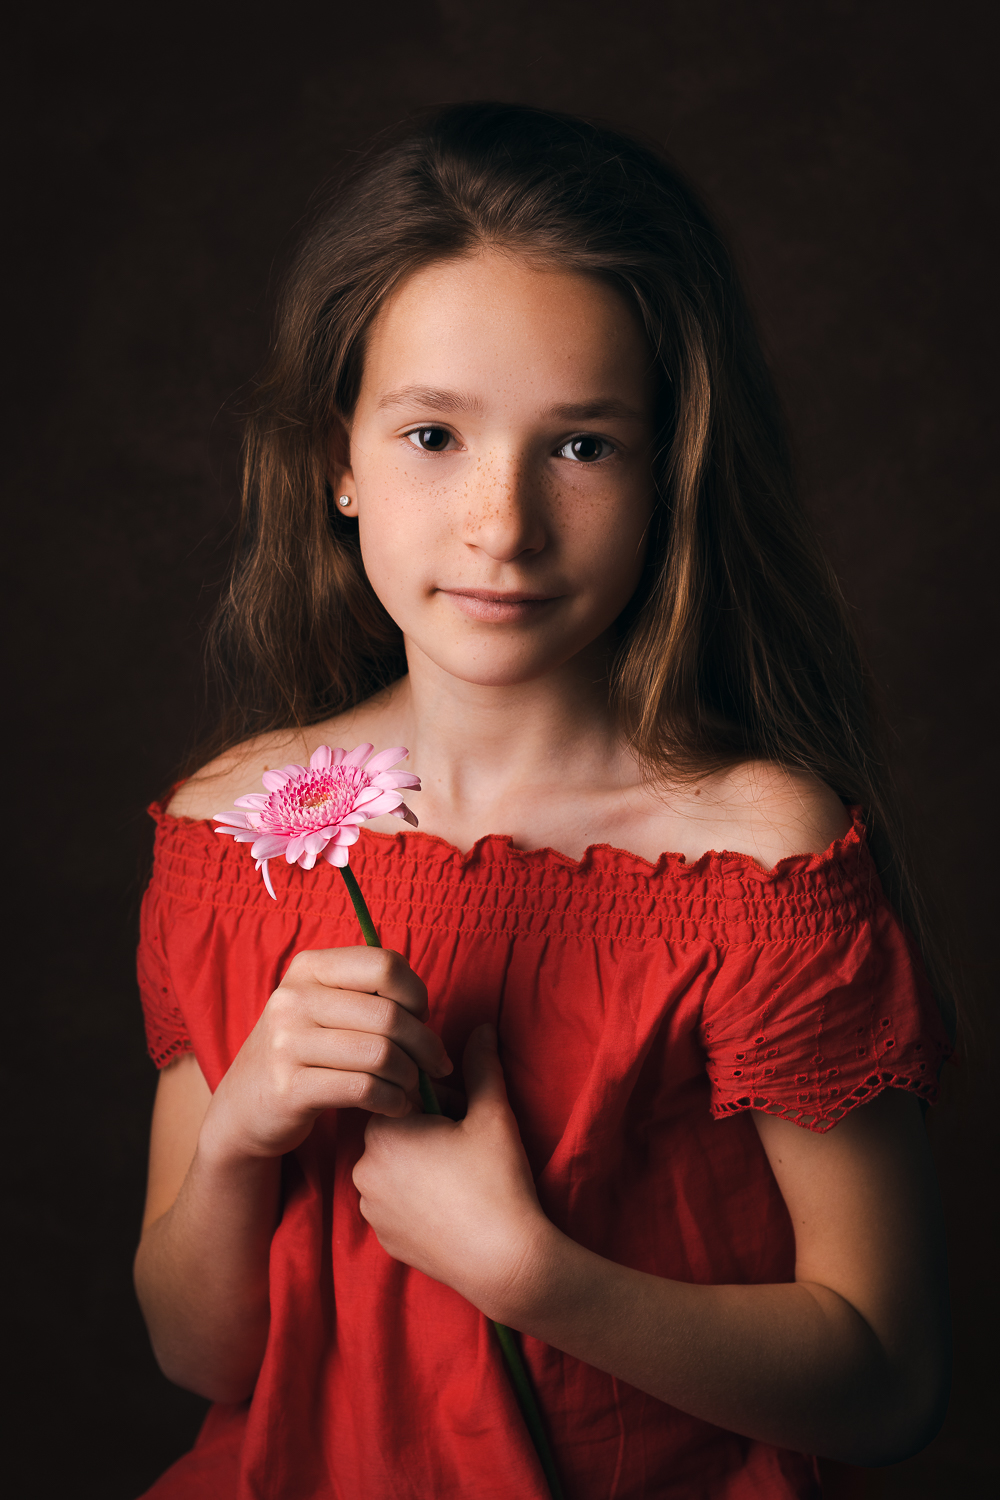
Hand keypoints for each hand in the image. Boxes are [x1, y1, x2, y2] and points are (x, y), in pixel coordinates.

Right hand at [201, 947, 452, 1161]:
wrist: (243, 1107)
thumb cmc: (302, 1053)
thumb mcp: (322, 1008)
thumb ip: (366, 994)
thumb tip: (425, 1008)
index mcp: (308, 968)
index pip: (385, 964)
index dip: (417, 993)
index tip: (422, 1019)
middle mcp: (293, 999)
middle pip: (389, 1014)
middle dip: (425, 1044)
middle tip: (434, 1065)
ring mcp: (286, 1044)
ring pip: (381, 1054)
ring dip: (410, 1076)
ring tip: (412, 1087)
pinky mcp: (289, 1089)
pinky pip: (364, 1089)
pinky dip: (393, 1101)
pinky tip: (396, 1106)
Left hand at [353, 1025, 551, 1319]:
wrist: (503, 1260)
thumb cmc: (496, 1181)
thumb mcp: (492, 1114)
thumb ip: (480, 1065)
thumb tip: (482, 1027)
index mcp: (382, 1131)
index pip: (399, 1095)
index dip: (437, 1102)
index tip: (462, 1115)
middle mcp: (363, 1168)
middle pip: (394, 1131)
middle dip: (426, 1131)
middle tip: (466, 1146)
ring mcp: (370, 1209)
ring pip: (392, 1169)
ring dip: (418, 1165)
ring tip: (459, 1180)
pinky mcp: (383, 1239)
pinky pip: (393, 1204)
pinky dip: (416, 1200)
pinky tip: (449, 1207)